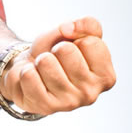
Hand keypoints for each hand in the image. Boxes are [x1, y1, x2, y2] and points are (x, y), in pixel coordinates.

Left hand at [0, 17, 115, 114]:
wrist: (29, 69)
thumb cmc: (56, 51)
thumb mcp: (76, 32)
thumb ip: (88, 24)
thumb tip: (70, 28)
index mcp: (105, 76)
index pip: (90, 43)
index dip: (75, 38)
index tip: (72, 48)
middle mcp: (91, 94)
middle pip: (66, 50)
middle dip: (55, 48)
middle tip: (55, 59)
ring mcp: (69, 103)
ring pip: (46, 62)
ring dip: (40, 60)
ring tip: (43, 69)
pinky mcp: (45, 107)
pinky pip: (29, 75)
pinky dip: (26, 71)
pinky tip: (32, 78)